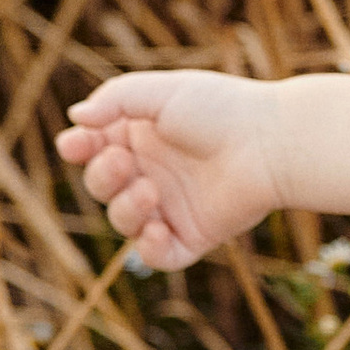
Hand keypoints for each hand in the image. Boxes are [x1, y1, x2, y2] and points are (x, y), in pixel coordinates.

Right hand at [57, 69, 284, 272]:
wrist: (273, 142)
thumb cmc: (221, 109)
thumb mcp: (163, 92)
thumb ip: (115, 99)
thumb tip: (76, 118)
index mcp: (140, 137)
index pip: (92, 149)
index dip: (78, 148)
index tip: (76, 143)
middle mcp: (152, 172)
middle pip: (101, 186)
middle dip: (102, 176)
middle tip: (123, 161)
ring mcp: (171, 207)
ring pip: (124, 221)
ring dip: (126, 208)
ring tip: (151, 190)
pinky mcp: (193, 236)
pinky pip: (158, 256)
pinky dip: (149, 249)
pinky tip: (157, 229)